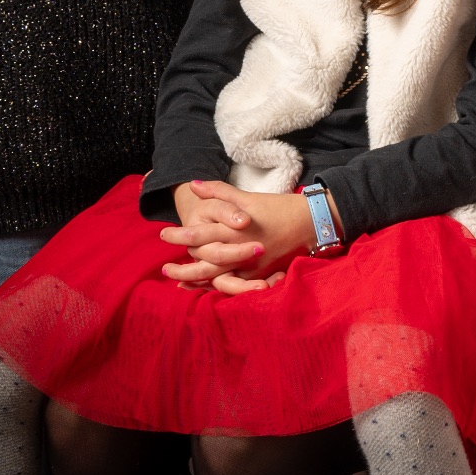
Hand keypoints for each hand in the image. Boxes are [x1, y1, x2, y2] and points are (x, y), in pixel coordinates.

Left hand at [159, 181, 312, 289]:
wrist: (311, 223)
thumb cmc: (278, 208)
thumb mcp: (248, 197)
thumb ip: (219, 192)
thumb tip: (194, 184)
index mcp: (235, 229)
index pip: (201, 234)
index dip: (181, 235)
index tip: (164, 235)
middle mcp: (240, 250)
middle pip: (205, 262)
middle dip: (184, 267)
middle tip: (165, 270)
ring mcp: (250, 265)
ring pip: (218, 277)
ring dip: (196, 281)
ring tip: (179, 285)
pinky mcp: (259, 275)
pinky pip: (234, 284)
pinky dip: (217, 287)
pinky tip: (204, 290)